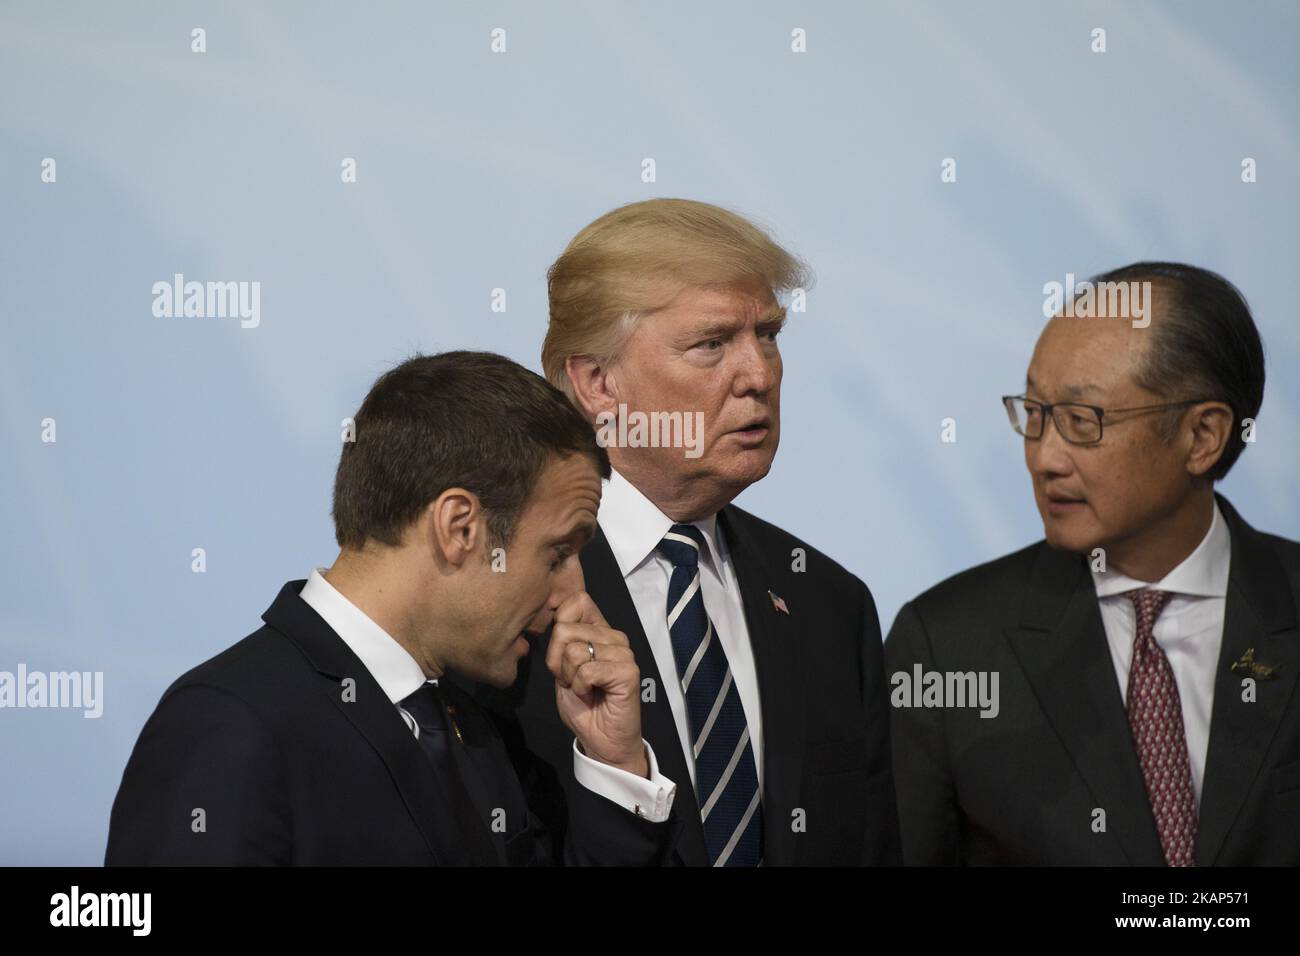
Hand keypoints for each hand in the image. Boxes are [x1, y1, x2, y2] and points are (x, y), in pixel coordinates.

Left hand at [546, 591, 647, 777]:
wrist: (602, 740)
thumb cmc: (583, 705)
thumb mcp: (562, 667)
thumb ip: (561, 641)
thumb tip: (554, 612)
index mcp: (600, 630)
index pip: (577, 600)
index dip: (558, 626)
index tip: (561, 656)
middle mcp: (614, 636)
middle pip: (565, 630)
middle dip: (557, 661)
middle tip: (572, 680)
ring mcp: (624, 652)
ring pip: (573, 651)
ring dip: (570, 677)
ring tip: (584, 688)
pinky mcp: (628, 671)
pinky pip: (586, 670)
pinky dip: (580, 687)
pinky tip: (592, 694)